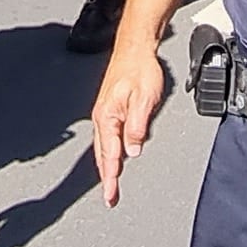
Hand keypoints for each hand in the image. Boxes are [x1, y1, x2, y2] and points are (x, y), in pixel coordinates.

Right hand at [89, 41, 168, 204]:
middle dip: (106, 178)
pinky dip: (109, 153)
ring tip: (110, 184)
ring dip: (107, 167)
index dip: (111, 178)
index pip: (110, 155)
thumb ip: (137, 126)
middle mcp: (102, 117)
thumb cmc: (140, 69)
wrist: (135, 48)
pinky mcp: (110, 110)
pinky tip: (113, 157)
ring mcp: (105, 113)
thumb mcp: (144, 99)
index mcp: (108, 117)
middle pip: (103, 155)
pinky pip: (107, 137)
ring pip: (104, 147)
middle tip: (109, 198)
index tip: (111, 195)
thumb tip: (133, 150)